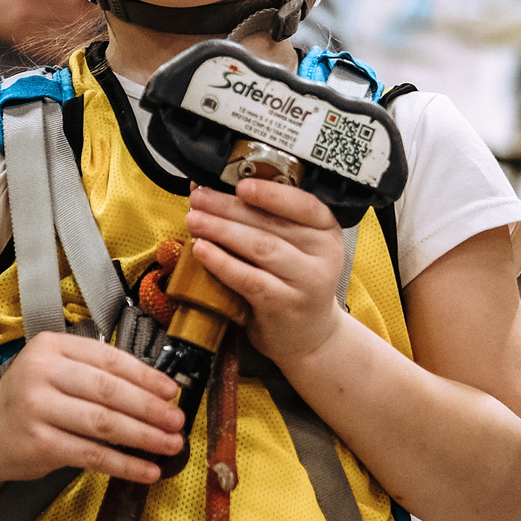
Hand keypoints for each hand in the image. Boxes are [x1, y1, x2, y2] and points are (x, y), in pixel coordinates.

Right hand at [0, 0, 93, 48]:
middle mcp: (31, 10)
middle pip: (74, 17)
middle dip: (89, 12)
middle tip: (96, 8)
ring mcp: (28, 30)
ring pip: (67, 34)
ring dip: (81, 28)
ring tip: (86, 20)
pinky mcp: (26, 44)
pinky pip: (54, 47)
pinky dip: (66, 41)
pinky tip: (71, 33)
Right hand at [0, 331, 186, 484]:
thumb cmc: (28, 400)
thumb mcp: (53, 371)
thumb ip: (94, 373)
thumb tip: (153, 390)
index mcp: (51, 346)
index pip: (109, 359)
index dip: (145, 377)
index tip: (171, 391)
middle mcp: (42, 373)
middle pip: (109, 391)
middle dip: (150, 408)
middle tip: (177, 420)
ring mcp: (38, 409)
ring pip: (104, 424)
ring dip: (144, 436)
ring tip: (170, 444)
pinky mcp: (40, 444)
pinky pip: (92, 455)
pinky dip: (124, 464)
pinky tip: (146, 470)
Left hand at [184, 177, 347, 365]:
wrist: (308, 335)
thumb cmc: (293, 281)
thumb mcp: (296, 246)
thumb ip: (269, 219)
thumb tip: (218, 189)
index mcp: (326, 230)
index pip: (303, 204)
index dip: (271, 193)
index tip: (241, 184)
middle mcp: (323, 254)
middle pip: (271, 224)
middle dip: (228, 207)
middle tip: (199, 198)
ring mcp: (306, 282)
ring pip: (260, 247)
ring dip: (221, 230)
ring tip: (194, 220)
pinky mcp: (284, 305)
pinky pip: (248, 279)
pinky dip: (222, 262)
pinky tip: (202, 250)